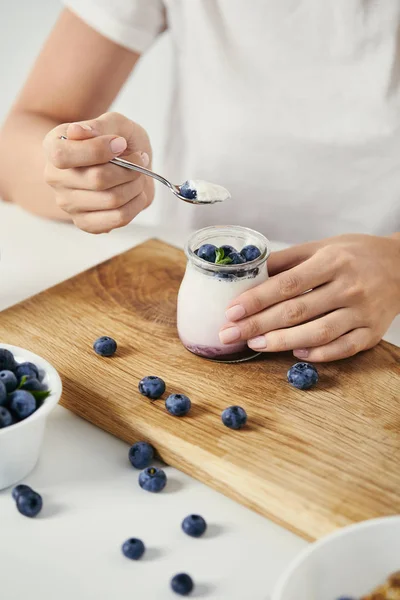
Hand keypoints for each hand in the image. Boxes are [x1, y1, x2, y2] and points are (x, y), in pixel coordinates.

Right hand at [43, 112, 152, 232]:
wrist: (127, 163)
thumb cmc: (118, 141)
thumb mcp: (115, 124)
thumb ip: (99, 126)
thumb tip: (78, 132)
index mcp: (54, 147)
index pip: (63, 155)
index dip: (98, 150)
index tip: (121, 143)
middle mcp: (55, 177)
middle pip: (97, 180)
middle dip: (128, 169)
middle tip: (139, 160)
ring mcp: (68, 204)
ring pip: (112, 200)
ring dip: (135, 186)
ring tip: (138, 176)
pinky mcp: (85, 223)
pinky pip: (118, 218)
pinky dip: (136, 204)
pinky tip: (135, 194)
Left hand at [220, 234, 399, 361]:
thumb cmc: (355, 254)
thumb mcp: (322, 247)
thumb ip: (287, 260)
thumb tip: (250, 273)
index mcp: (332, 262)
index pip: (287, 284)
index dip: (257, 299)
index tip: (232, 311)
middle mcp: (348, 287)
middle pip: (296, 311)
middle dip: (258, 325)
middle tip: (230, 334)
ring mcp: (362, 313)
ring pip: (317, 333)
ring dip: (282, 342)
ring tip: (255, 345)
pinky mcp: (372, 332)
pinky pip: (342, 348)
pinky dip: (318, 354)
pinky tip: (295, 354)